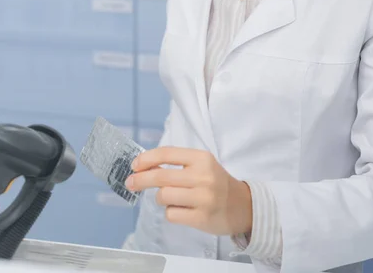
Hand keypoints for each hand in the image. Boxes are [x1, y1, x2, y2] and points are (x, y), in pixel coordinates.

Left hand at [126, 147, 252, 236]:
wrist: (242, 206)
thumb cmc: (215, 182)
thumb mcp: (201, 165)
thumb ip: (177, 164)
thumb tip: (143, 165)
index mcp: (202, 158)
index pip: (167, 153)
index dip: (147, 158)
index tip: (134, 165)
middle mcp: (203, 176)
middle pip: (161, 176)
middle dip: (140, 179)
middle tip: (130, 183)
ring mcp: (203, 198)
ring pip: (164, 196)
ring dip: (161, 198)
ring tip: (170, 198)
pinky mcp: (201, 218)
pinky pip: (171, 214)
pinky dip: (170, 212)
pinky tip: (182, 209)